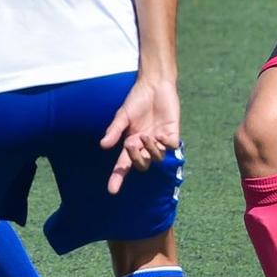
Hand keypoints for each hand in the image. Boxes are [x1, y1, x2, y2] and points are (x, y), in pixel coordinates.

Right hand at [99, 75, 180, 193]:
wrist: (154, 85)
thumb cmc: (137, 100)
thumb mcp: (123, 116)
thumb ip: (114, 131)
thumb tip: (103, 146)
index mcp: (131, 143)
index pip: (123, 165)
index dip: (118, 178)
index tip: (112, 191)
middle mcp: (145, 145)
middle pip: (142, 164)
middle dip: (136, 158)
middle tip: (131, 144)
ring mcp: (160, 141)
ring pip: (157, 157)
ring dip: (151, 149)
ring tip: (146, 135)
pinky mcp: (173, 133)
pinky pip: (171, 146)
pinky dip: (166, 143)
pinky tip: (161, 133)